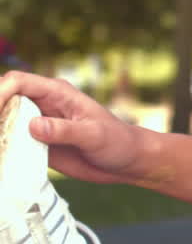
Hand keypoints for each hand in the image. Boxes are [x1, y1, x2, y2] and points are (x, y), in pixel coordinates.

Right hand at [0, 71, 143, 183]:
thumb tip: (33, 125)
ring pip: (2, 120)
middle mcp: (42, 104)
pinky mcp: (35, 143)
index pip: (18, 82)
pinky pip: (9, 141)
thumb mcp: (94, 135)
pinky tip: (1, 156)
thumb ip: (64, 130)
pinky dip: (1, 146)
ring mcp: (36, 124)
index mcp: (57, 92)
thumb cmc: (118, 142)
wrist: (127, 162)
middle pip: (3, 98)